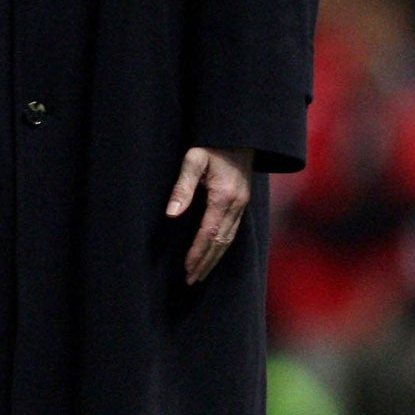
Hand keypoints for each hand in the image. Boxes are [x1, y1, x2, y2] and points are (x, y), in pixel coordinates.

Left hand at [165, 146, 253, 284]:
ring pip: (229, 240)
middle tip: (191, 280)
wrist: (240, 134)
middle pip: (221, 243)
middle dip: (205, 263)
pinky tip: (214, 254)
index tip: (186, 269)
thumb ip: (182, 186)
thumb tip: (171, 214)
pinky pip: (233, 231)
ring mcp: (242, 205)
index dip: (197, 253)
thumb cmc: (212, 144)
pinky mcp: (243, 203)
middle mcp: (236, 205)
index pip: (208, 234)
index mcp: (224, 197)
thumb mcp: (193, 159)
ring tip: (200, 274)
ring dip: (214, 259)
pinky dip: (223, 247)